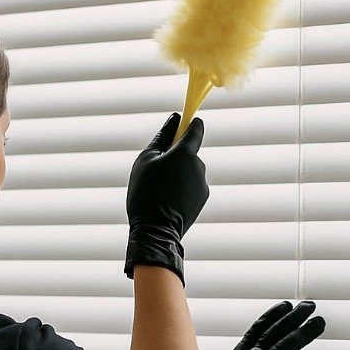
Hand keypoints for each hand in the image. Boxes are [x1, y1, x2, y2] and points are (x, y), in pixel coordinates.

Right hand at [124, 113, 209, 285]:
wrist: (155, 230)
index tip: (182, 122)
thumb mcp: (146, 160)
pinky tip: (166, 201)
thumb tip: (175, 119)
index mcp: (186, 153)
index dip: (189, 123)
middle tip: (155, 170)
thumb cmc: (146, 192)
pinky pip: (190, 187)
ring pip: (188, 171)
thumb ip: (162, 137)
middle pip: (188, 153)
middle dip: (175, 156)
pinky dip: (180, 189)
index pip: (196, 128)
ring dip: (177, 175)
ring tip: (158, 190)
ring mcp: (202, 184)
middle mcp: (199, 166)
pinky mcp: (202, 199)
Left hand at [201, 300, 325, 349]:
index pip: (288, 345)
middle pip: (277, 331)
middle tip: (312, 306)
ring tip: (292, 306)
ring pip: (262, 329)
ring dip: (278, 316)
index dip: (305, 332)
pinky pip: (250, 335)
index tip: (319, 321)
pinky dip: (261, 324)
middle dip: (295, 317)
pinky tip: (270, 319)